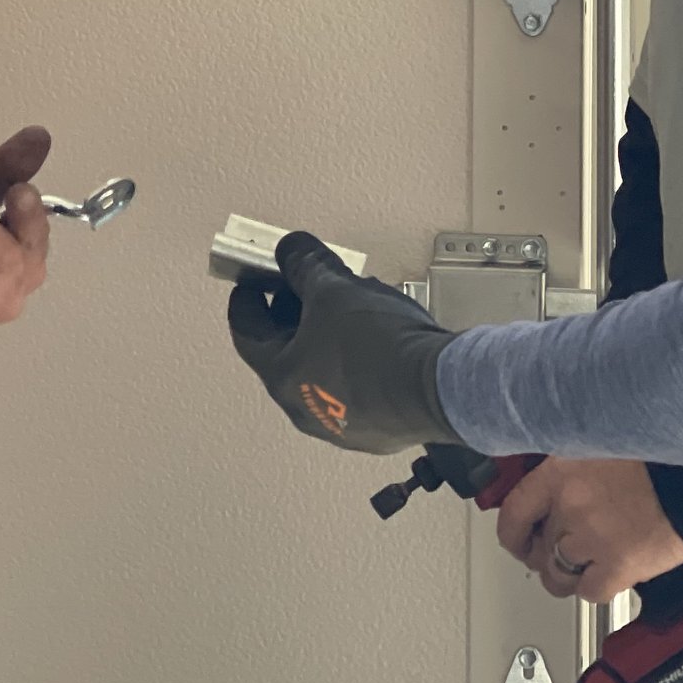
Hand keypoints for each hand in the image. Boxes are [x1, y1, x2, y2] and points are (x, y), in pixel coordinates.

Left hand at [227, 232, 456, 454]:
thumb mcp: (335, 290)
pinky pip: (354, 392)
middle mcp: (302, 409)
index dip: (246, 302)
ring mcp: (339, 426)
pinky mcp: (374, 432)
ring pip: (320, 374)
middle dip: (290, 317)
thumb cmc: (375, 341)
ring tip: (347, 312)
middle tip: (303, 289)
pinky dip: (353, 365)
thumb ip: (305, 266)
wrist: (437, 389)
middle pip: (284, 354)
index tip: (250, 284)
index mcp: (281, 376)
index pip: (246, 333)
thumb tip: (289, 250)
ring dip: (324, 342)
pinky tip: (377, 344)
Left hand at [496, 457, 682, 601]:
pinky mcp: (619, 567)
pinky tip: (605, 572)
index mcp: (563, 470)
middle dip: (545, 551)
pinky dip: (594, 586)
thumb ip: (572, 461)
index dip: (514, 533)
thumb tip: (552, 480)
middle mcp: (571, 505)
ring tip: (583, 563)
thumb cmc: (660, 458)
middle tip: (558, 549)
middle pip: (538, 545)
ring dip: (566, 572)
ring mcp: (593, 538)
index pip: (514, 512)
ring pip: (557, 574)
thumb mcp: (602, 443)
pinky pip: (589, 591)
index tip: (519, 537)